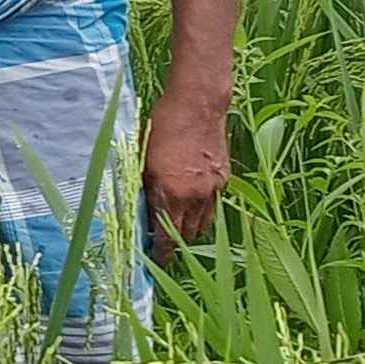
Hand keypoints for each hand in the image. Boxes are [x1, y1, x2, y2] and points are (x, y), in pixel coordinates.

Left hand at [143, 104, 228, 259]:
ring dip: (190, 228)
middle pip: (186, 234)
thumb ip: (145, 187)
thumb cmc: (164, 124)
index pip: (165, 235)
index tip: (154, 261)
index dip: (161, 253)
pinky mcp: (224, 178)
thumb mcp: (144, 157)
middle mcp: (193, 195)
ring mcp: (212, 188)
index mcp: (170, 190)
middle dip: (174, 242)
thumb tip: (141, 211)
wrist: (197, 102)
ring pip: (203, 223)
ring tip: (178, 224)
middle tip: (163, 241)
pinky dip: (203, 209)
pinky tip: (192, 201)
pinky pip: (214, 205)